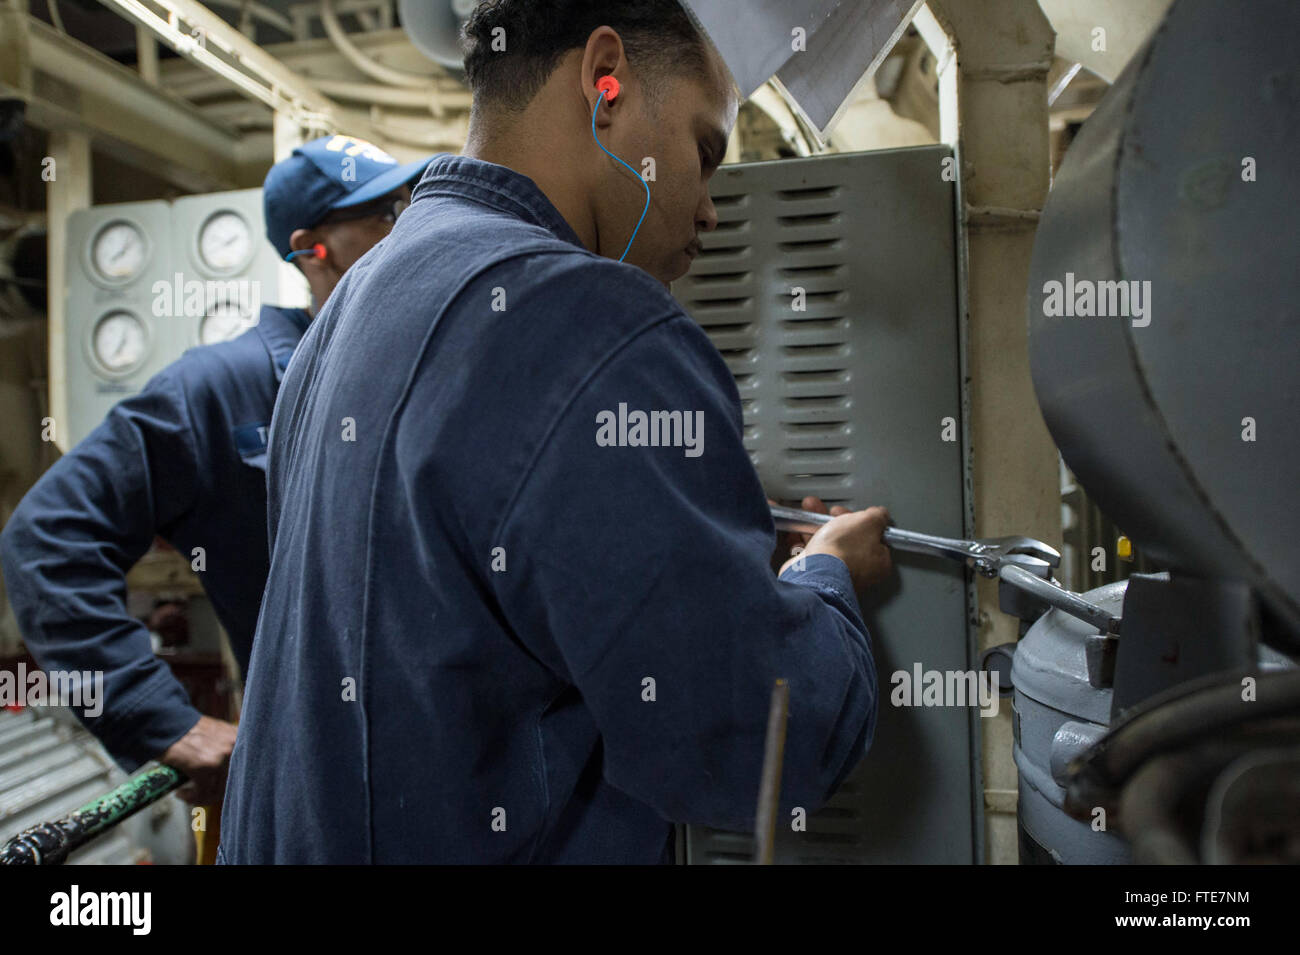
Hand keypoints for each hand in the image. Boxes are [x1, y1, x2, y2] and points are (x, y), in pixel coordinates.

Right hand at [158, 716, 237, 805]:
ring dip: (202, 796)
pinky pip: (203, 792)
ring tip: (189, 794)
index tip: (222, 789)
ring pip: (218, 790)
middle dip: (218, 793)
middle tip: (203, 794)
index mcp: (241, 738)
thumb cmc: (187, 730)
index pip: (246, 769)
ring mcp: (220, 757)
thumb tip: (231, 773)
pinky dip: (191, 797)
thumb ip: (228, 749)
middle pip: (233, 782)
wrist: (166, 723)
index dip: (234, 783)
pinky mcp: (204, 767)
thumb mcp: (218, 733)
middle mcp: (235, 747)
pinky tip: (182, 793)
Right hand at [778, 496, 892, 591]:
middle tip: (826, 511)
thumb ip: (878, 516)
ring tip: (807, 515)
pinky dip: (802, 543)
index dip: (862, 521)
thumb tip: (880, 514)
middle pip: (848, 539)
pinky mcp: (815, 576)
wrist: (813, 571)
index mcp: (878, 562)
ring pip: (827, 545)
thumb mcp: (869, 522)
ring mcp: (836, 574)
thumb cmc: (843, 551)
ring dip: (815, 527)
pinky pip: (810, 556)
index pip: (875, 537)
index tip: (852, 512)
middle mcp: (859, 571)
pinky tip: (797, 533)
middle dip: (834, 520)